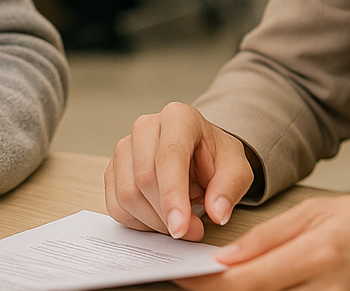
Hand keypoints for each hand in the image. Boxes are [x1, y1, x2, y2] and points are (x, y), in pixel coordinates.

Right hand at [106, 102, 254, 241]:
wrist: (198, 155)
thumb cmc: (214, 159)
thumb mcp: (236, 169)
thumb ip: (229, 188)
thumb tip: (216, 212)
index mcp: (178, 118)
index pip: (169, 157)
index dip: (173, 196)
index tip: (180, 228)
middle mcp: (145, 126)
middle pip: (144, 178)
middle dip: (166, 215)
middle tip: (191, 231)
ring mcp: (125, 147)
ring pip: (127, 194)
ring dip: (153, 221)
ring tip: (178, 221)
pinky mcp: (113, 168)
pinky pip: (115, 205)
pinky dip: (138, 222)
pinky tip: (158, 218)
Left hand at [178, 197, 349, 290]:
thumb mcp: (319, 211)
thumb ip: (269, 237)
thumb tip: (224, 258)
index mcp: (319, 253)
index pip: (246, 279)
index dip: (206, 283)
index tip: (179, 275)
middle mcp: (326, 289)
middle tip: (189, 282)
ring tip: (218, 284)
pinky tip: (251, 288)